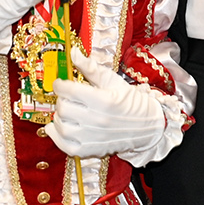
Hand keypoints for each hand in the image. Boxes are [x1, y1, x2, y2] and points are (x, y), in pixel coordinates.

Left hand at [48, 49, 173, 162]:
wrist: (147, 126)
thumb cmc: (130, 101)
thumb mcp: (112, 81)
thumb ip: (90, 68)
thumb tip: (73, 53)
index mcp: (103, 100)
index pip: (69, 90)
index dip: (60, 84)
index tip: (61, 83)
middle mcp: (97, 120)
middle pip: (63, 108)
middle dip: (61, 99)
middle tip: (67, 97)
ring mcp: (93, 138)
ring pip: (61, 126)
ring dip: (59, 116)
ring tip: (66, 111)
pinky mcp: (91, 150)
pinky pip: (65, 146)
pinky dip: (56, 136)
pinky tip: (57, 127)